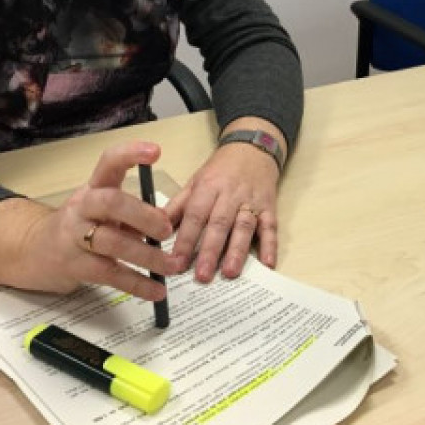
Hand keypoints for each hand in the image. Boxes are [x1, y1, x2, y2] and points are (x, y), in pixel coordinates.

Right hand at [0, 141, 182, 296]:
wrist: (33, 251)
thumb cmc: (79, 225)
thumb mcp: (99, 209)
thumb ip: (129, 212)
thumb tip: (167, 224)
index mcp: (94, 187)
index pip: (109, 162)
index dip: (130, 154)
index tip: (156, 151)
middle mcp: (83, 207)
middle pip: (111, 202)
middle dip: (143, 215)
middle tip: (167, 230)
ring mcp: (75, 237)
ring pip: (111, 242)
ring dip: (147, 256)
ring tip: (172, 266)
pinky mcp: (75, 266)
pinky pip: (110, 274)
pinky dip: (137, 284)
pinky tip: (157, 291)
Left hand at [165, 141, 279, 282]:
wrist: (252, 148)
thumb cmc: (220, 170)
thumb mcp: (194, 182)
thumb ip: (177, 207)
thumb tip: (154, 229)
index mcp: (208, 187)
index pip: (194, 215)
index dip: (185, 239)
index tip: (175, 262)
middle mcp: (230, 195)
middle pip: (219, 223)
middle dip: (210, 250)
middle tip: (202, 276)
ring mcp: (251, 201)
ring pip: (244, 226)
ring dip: (237, 250)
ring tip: (230, 272)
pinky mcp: (269, 207)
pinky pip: (270, 226)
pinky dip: (271, 245)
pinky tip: (268, 263)